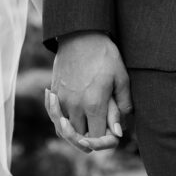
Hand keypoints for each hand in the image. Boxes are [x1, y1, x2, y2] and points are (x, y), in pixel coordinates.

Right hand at [46, 32, 131, 152]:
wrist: (80, 34)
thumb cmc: (105, 55)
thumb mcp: (121, 78)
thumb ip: (121, 107)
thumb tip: (117, 132)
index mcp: (94, 105)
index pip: (97, 138)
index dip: (105, 141)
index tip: (112, 135)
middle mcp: (75, 106)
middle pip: (80, 137)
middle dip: (90, 139)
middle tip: (100, 133)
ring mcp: (61, 100)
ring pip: (63, 129)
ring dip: (74, 134)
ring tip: (84, 131)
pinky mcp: (54, 93)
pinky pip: (54, 116)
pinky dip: (61, 122)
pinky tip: (68, 118)